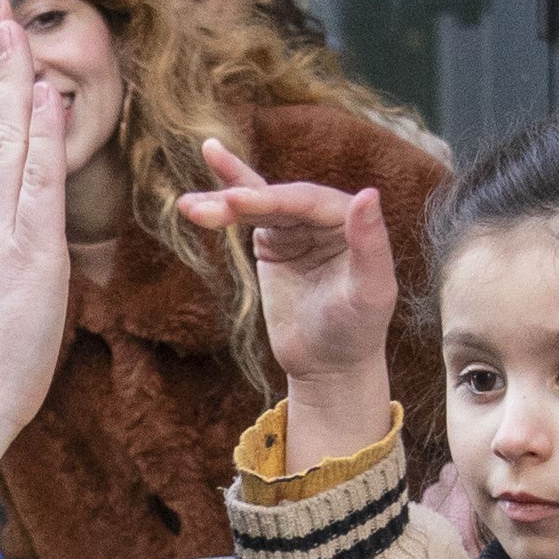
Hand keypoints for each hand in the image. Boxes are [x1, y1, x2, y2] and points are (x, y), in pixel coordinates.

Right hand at [182, 137, 401, 467]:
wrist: (330, 365)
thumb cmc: (358, 332)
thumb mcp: (371, 292)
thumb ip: (370, 244)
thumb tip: (368, 193)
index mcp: (351, 218)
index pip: (307, 201)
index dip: (271, 199)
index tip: (235, 200)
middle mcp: (324, 214)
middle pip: (276, 199)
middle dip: (240, 202)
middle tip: (204, 209)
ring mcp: (296, 226)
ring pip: (256, 205)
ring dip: (221, 204)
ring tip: (188, 206)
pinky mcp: (273, 242)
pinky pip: (244, 218)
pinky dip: (220, 207)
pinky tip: (193, 201)